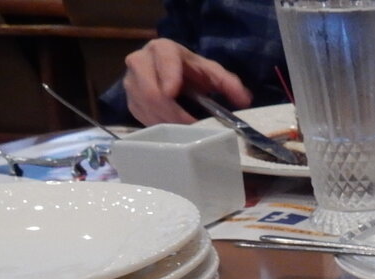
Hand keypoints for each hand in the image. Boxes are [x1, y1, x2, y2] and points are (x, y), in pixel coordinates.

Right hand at [123, 38, 252, 124]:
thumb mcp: (212, 73)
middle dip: (172, 112)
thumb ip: (229, 83)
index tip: (172, 92)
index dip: (167, 75)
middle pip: (150, 90)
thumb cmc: (192, 72)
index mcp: (163, 49)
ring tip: (187, 132)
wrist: (172, 74)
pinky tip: (174, 132)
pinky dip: (160, 127)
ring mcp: (131, 81)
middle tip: (191, 127)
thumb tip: (244, 100)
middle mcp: (140, 61)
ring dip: (167, 123)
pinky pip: (142, 117)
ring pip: (145, 106)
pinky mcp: (130, 100)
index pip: (163, 59)